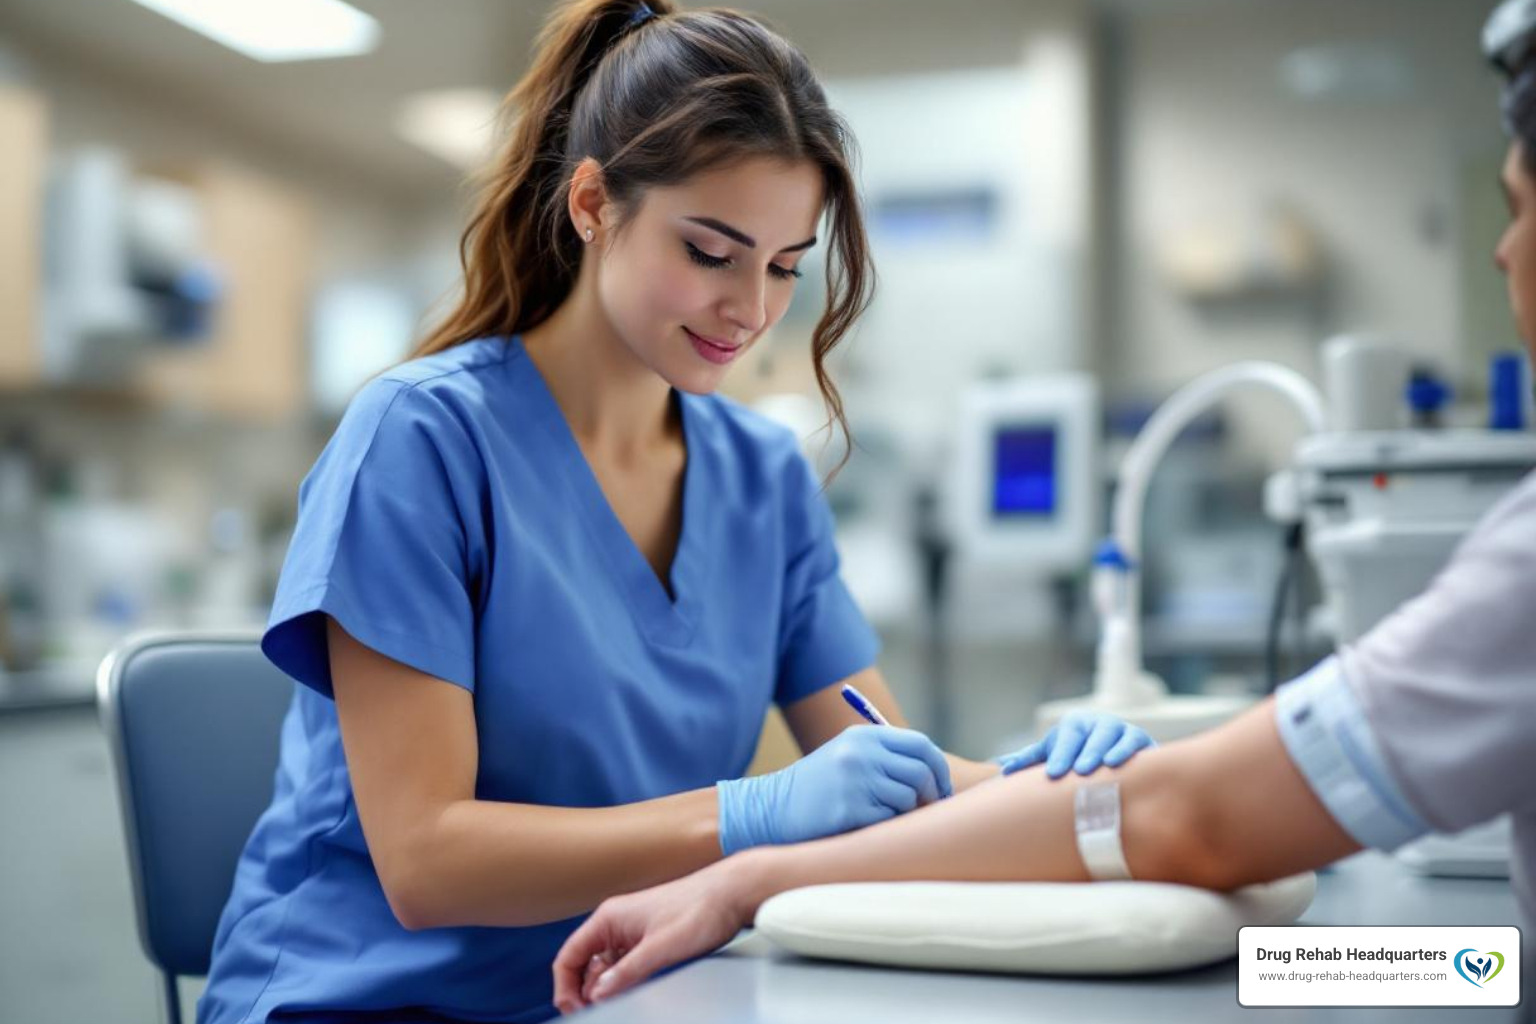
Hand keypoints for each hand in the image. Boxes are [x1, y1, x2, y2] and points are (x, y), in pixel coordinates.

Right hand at [552, 858, 757, 1013]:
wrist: (731, 893)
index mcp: (609, 918)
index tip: (575, 1010)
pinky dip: (621, 982)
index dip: (566, 987)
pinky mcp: (647, 939)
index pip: (569, 957)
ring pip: (604, 968)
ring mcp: (631, 931)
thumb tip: (598, 994)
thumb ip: (627, 972)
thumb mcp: (662, 947)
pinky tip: (630, 994)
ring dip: (604, 989)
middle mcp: (615, 923)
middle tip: (595, 1014)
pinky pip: (624, 966)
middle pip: (583, 965)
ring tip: (614, 1005)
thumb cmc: (700, 908)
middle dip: (584, 992)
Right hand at [716, 725, 952, 854]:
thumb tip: (935, 776)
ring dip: (906, 813)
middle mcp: (861, 752)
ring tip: (886, 818)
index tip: (942, 789)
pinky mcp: (850, 808)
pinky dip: (886, 826)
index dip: (938, 769)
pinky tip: (867, 826)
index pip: (920, 745)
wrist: (770, 808)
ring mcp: (855, 779)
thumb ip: (885, 759)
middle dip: (932, 794)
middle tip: (928, 810)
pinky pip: (889, 819)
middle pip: (921, 771)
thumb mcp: (847, 758)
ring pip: (909, 798)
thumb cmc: (817, 789)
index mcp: (863, 736)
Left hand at [995, 711, 1153, 777]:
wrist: (1113, 752)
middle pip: (1092, 736)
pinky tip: (1124, 764)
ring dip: (1109, 750)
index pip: (1067, 738)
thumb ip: (1030, 759)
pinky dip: (1131, 752)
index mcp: (1075, 724)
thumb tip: (1002, 766)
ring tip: (1103, 766)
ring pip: (1116, 736)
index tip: (1052, 774)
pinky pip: (1139, 744)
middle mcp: (1099, 723)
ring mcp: (1122, 729)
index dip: (1060, 754)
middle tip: (1078, 771)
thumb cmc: (1074, 753)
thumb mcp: (1052, 752)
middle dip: (1085, 753)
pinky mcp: (1142, 741)